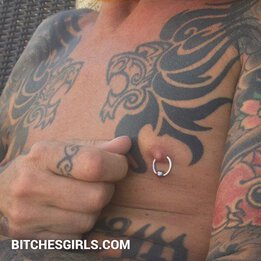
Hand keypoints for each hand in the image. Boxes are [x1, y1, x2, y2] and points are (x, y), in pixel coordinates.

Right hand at [0, 136, 130, 239]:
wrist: (0, 191)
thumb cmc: (41, 164)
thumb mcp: (63, 148)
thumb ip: (96, 147)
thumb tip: (126, 145)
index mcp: (43, 155)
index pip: (92, 164)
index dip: (116, 166)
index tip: (119, 166)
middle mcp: (31, 184)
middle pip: (95, 196)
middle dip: (106, 190)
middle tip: (101, 184)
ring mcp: (27, 214)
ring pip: (88, 220)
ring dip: (94, 210)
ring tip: (83, 197)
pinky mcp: (28, 238)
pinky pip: (74, 237)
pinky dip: (79, 226)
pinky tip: (70, 213)